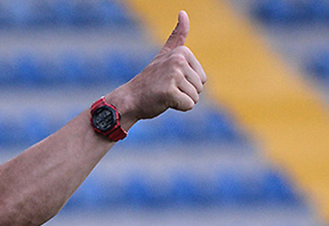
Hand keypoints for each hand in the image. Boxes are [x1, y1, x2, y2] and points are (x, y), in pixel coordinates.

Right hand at [106, 10, 207, 125]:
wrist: (129, 99)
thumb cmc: (149, 81)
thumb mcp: (164, 55)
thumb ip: (177, 36)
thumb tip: (183, 12)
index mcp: (182, 52)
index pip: (201, 78)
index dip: (187, 84)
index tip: (168, 80)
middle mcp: (178, 60)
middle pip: (200, 87)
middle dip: (185, 93)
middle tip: (165, 89)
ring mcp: (173, 75)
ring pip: (195, 97)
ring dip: (181, 101)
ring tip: (164, 95)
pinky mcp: (169, 91)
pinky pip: (188, 105)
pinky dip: (178, 108)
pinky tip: (164, 101)